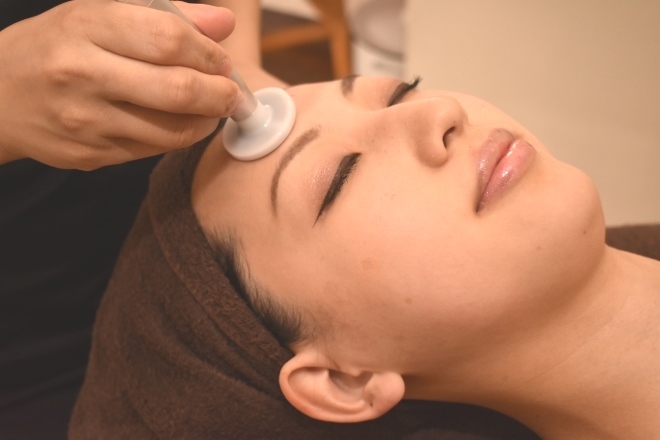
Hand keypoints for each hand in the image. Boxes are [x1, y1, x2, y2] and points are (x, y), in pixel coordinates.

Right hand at [0, 0, 239, 169]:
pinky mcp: (90, 154)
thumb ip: (167, 13)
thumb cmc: (58, 47)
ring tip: (211, 109)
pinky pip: (153, 150)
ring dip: (205, 121)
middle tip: (233, 94)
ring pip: (171, 129)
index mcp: (85, 26)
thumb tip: (224, 22)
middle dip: (220, 94)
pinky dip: (178, 137)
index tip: (223, 61)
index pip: (169, 38)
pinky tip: (180, 123)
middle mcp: (82, 73)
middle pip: (178, 89)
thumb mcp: (100, 13)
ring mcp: (85, 120)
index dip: (210, 53)